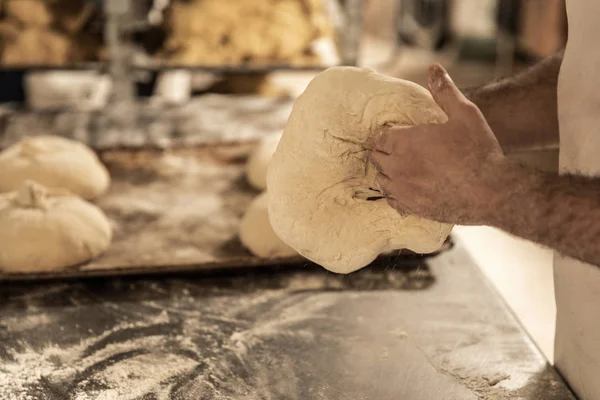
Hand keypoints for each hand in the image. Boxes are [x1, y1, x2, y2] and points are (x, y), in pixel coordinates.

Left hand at [370, 64, 510, 224]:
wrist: (491, 191)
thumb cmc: (479, 150)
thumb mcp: (465, 113)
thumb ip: (445, 92)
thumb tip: (434, 68)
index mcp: (404, 142)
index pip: (380, 137)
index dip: (389, 135)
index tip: (398, 135)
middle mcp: (397, 166)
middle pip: (377, 158)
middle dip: (386, 152)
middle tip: (400, 151)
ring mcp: (403, 190)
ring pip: (381, 180)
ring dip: (389, 173)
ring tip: (404, 169)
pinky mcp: (411, 208)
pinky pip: (392, 201)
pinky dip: (396, 195)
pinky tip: (408, 189)